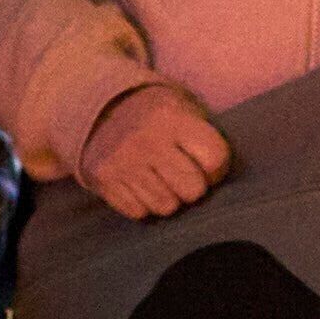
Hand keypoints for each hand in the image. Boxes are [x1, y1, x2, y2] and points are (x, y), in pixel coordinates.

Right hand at [77, 76, 238, 220]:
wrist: (97, 106)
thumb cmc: (154, 113)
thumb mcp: (181, 106)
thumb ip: (203, 133)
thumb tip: (222, 172)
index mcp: (173, 118)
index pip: (214, 159)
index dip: (216, 169)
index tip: (208, 165)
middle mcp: (149, 140)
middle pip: (192, 190)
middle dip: (193, 187)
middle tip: (183, 176)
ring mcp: (124, 162)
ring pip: (166, 206)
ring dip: (168, 198)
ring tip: (160, 179)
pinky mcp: (105, 180)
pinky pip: (138, 212)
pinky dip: (143, 203)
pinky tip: (140, 184)